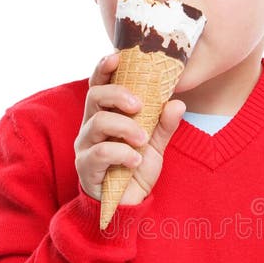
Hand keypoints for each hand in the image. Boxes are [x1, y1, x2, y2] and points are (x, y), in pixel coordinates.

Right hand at [75, 53, 185, 204]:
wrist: (128, 206)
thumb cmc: (135, 170)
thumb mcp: (156, 146)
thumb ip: (164, 125)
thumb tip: (177, 103)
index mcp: (105, 115)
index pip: (100, 84)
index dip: (105, 68)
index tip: (118, 56)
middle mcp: (90, 127)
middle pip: (94, 96)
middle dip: (117, 95)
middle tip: (139, 105)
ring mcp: (85, 147)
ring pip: (97, 123)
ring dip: (125, 128)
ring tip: (143, 140)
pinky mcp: (85, 168)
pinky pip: (100, 153)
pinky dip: (122, 154)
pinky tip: (136, 161)